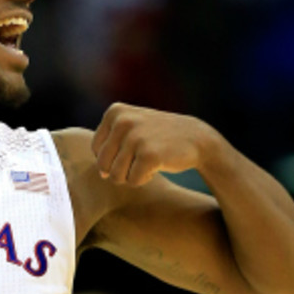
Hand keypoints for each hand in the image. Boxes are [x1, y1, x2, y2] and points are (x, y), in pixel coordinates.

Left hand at [90, 103, 219, 185]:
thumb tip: (102, 174)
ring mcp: (135, 137)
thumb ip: (109, 143)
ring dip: (132, 175)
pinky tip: (157, 166)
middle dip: (120, 170)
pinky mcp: (148, 155)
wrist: (197, 138)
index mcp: (115, 112)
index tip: (134, 147)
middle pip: (103, 165)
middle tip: (140, 159)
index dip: (114, 157)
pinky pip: (133, 181)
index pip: (96, 150)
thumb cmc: (159, 137)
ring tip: (148, 161)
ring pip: (116, 176)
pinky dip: (144, 179)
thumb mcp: (131, 126)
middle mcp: (123, 121)